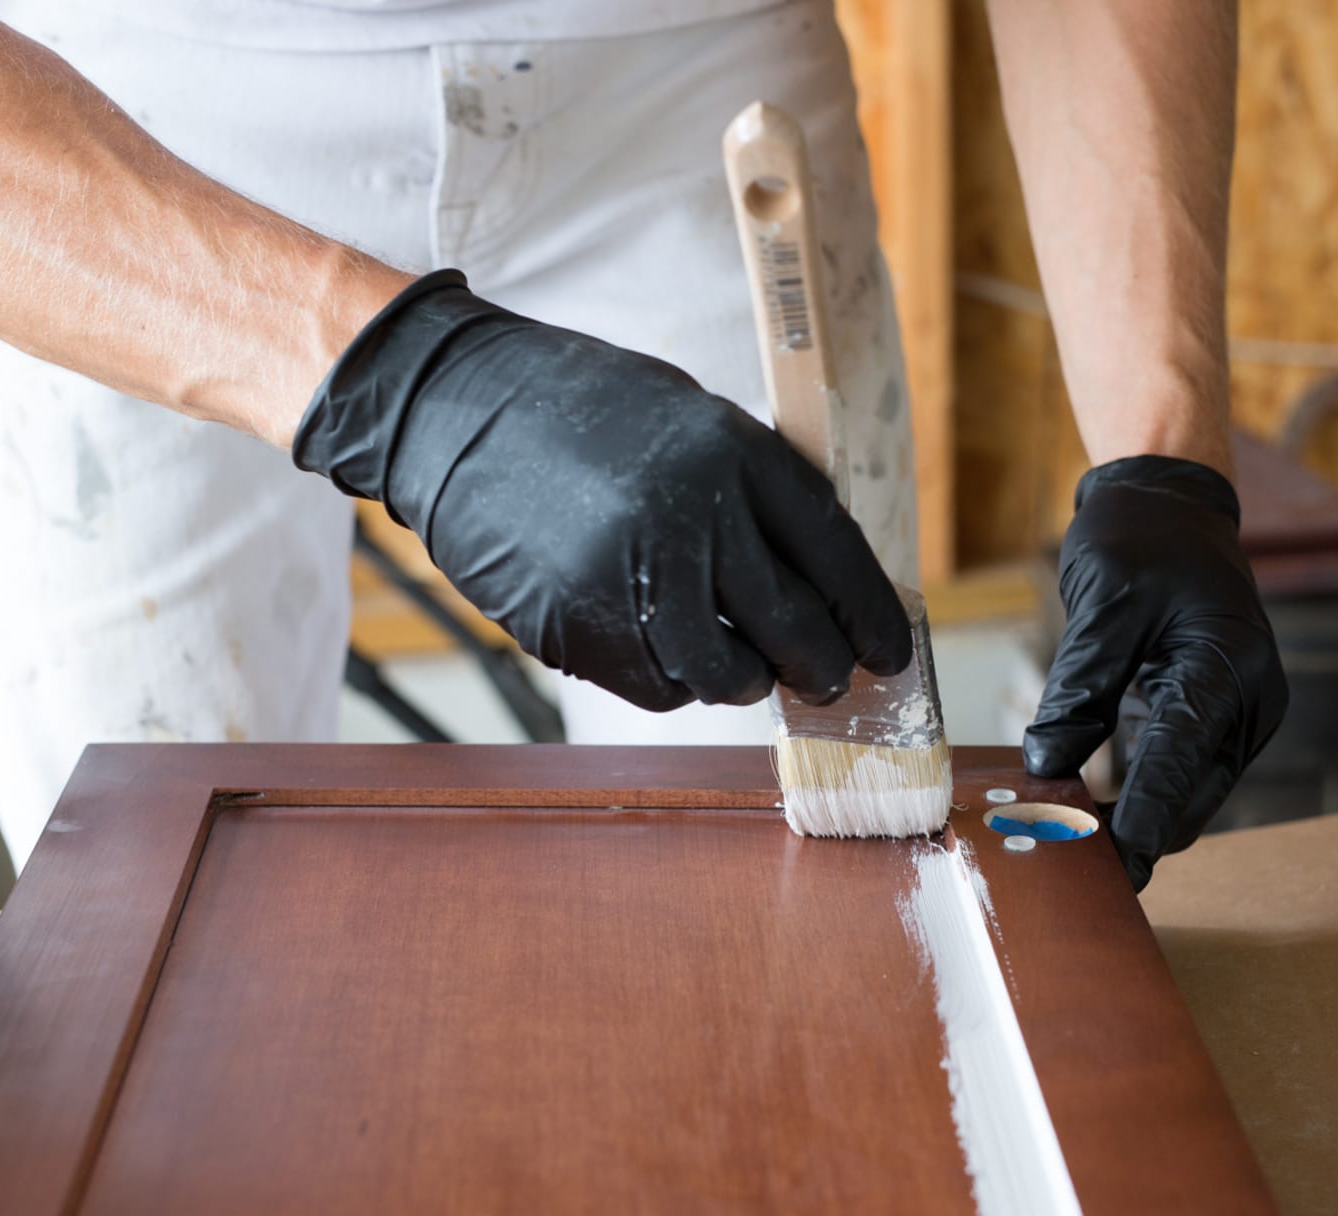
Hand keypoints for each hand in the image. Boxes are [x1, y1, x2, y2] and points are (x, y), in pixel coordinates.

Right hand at [293, 270, 910, 711]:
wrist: (450, 407)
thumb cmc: (578, 411)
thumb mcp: (685, 418)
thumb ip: (750, 494)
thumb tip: (816, 587)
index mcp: (729, 449)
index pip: (832, 549)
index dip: (869, 612)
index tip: (887, 652)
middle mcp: (690, 511)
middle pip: (791, 625)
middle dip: (820, 667)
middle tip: (824, 680)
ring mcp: (628, 570)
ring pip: (722, 670)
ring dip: (742, 680)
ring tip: (738, 667)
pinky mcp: (573, 621)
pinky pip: (653, 685)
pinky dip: (673, 681)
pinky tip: (666, 652)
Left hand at [1023, 456, 1287, 890]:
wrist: (1169, 505)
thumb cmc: (1141, 539)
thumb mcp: (1105, 603)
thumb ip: (1081, 685)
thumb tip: (1046, 761)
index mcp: (1227, 667)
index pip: (1181, 761)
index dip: (1144, 821)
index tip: (1110, 868)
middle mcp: (1246, 699)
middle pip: (1192, 795)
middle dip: (1137, 833)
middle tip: (1070, 867)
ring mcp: (1233, 712)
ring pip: (1185, 793)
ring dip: (1135, 819)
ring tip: (1067, 846)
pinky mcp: (1208, 716)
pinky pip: (1175, 770)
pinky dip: (1136, 792)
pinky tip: (1082, 811)